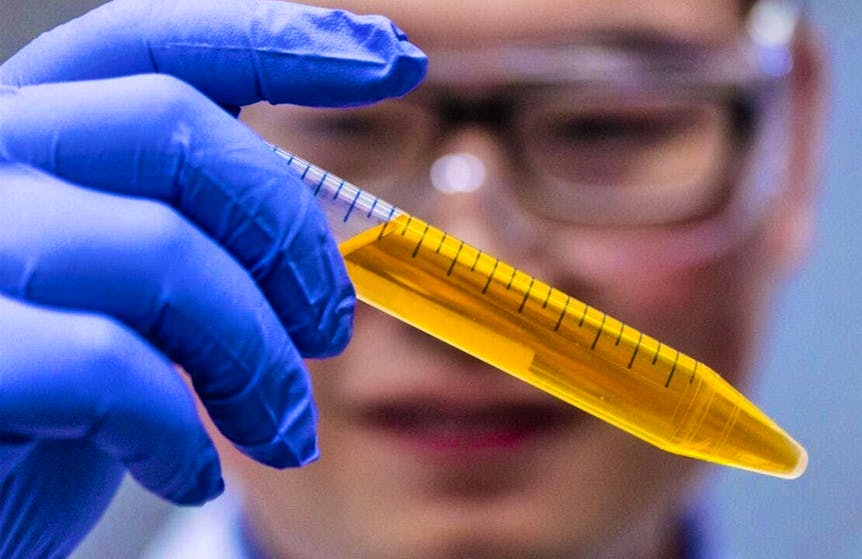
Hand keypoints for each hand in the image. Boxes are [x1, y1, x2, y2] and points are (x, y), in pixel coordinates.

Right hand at [0, 1, 425, 556]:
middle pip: (175, 129)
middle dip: (290, 236)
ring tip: (282, 429)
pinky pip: (105, 367)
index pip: (156, 43)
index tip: (396, 60)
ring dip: (257, 356)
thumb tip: (332, 223)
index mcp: (36, 134)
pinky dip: (177, 427)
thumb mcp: (134, 296)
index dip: (281, 40)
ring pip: (160, 251)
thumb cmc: (53, 397)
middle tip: (331, 332)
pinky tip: (189, 468)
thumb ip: (201, 235)